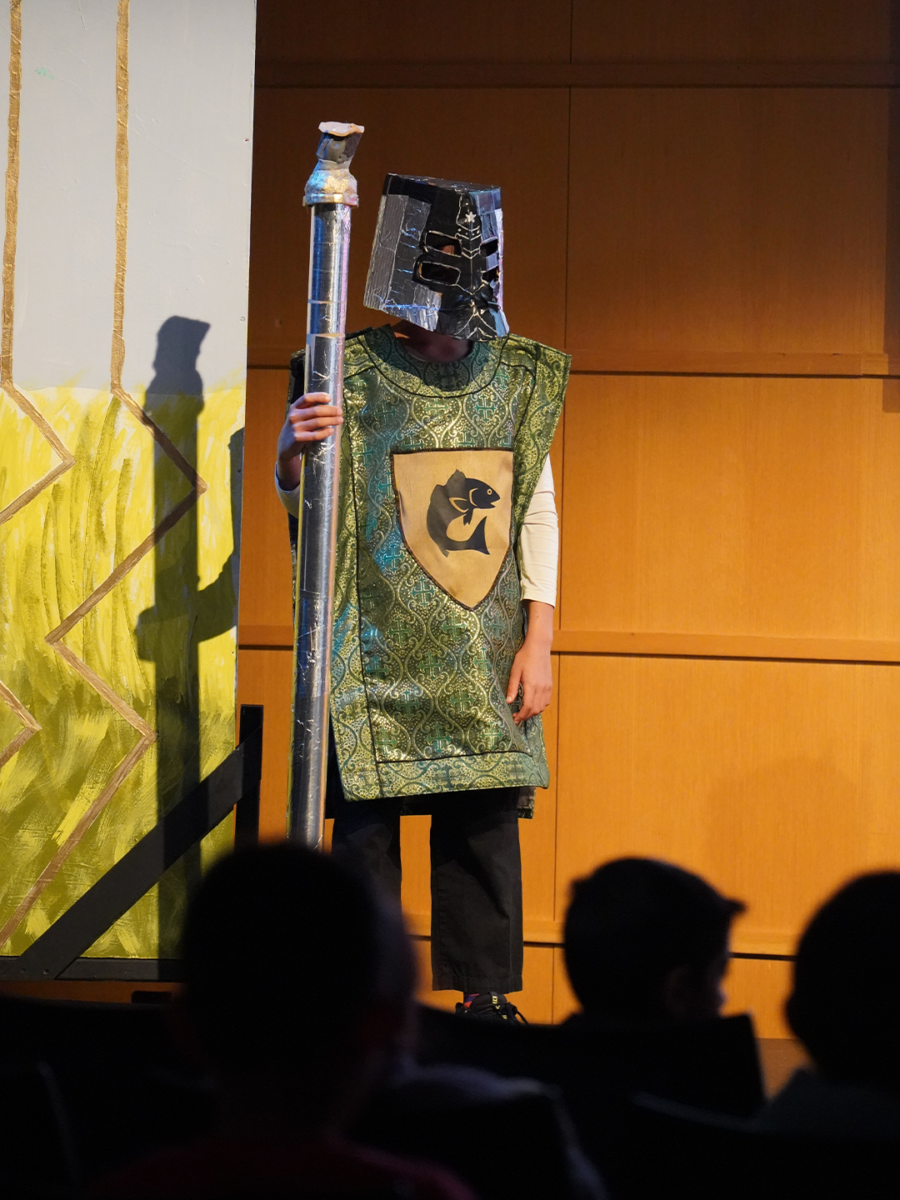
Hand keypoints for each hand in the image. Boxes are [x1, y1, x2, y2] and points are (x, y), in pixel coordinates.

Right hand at [276, 392, 342, 489]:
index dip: (319, 396)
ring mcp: (296, 427)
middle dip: (331, 410)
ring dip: (331, 420)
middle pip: (316, 410)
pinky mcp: (298, 438)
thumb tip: (330, 405)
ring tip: (340, 420)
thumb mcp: (298, 416)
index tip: (330, 398)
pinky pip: (315, 435)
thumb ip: (309, 409)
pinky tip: (331, 430)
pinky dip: (325, 432)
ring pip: (318, 422)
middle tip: (340, 412)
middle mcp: (294, 416)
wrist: (285, 445)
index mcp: (294, 407)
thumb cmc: (296, 428)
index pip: (307, 398)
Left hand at [506, 601, 553, 724]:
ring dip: (533, 712)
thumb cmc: (524, 657)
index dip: (521, 716)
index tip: (514, 719)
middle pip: (535, 710)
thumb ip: (512, 687)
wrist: (539, 647)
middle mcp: (541, 688)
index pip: (527, 707)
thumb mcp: (514, 671)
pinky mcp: (550, 685)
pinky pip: (546, 701)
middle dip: (526, 716)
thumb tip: (508, 702)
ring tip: (523, 712)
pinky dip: (540, 706)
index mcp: (531, 685)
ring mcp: (547, 687)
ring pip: (542, 707)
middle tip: (516, 718)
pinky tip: (532, 704)